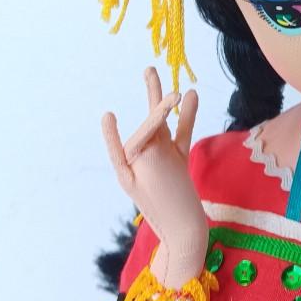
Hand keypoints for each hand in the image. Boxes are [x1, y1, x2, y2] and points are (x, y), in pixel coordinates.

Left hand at [101, 68, 206, 274]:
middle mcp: (143, 161)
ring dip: (168, 102)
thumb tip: (151, 134)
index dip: (135, 127)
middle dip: (152, 99)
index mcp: (128, 169)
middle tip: (149, 69)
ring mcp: (163, 161)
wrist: (188, 232)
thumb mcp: (148, 175)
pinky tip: (191, 97)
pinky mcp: (177, 164)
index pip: (135, 139)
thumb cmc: (166, 207)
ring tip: (170, 80)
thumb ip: (147, 149)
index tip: (109, 115)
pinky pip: (182, 134)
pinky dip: (187, 117)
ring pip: (165, 124)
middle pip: (147, 124)